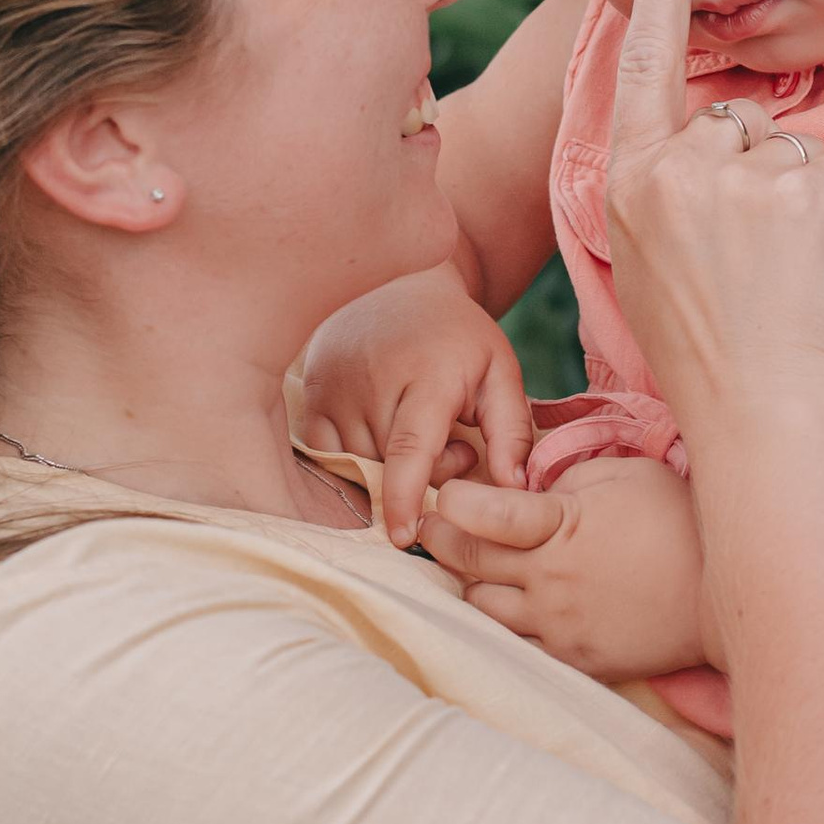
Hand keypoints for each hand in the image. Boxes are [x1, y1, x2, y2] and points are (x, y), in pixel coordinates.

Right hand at [299, 265, 531, 546]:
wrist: (401, 287)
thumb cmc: (459, 338)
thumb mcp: (500, 371)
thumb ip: (512, 432)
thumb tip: (513, 489)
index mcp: (425, 375)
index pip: (408, 449)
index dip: (404, 497)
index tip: (403, 536)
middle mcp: (371, 381)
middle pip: (388, 466)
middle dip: (423, 474)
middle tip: (451, 439)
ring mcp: (333, 387)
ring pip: (356, 463)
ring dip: (388, 466)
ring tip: (415, 426)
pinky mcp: (309, 395)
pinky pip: (326, 453)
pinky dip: (353, 458)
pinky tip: (380, 430)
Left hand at [420, 456, 716, 677]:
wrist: (724, 597)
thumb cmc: (679, 521)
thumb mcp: (626, 474)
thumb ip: (568, 477)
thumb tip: (530, 487)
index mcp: (563, 526)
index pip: (484, 515)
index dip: (454, 503)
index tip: (447, 496)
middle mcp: (552, 579)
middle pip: (468, 561)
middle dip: (442, 539)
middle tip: (434, 527)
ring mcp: (561, 624)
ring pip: (482, 608)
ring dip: (473, 585)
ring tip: (480, 569)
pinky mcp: (576, 659)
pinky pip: (517, 646)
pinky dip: (505, 625)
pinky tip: (511, 608)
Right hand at [603, 0, 823, 447]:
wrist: (760, 424)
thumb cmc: (716, 366)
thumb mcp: (657, 272)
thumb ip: (672, 200)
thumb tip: (710, 148)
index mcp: (626, 186)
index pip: (645, 68)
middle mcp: (670, 168)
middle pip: (741, 124)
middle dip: (768, 179)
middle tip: (762, 269)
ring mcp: (732, 175)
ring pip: (797, 151)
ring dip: (812, 206)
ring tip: (790, 280)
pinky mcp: (798, 191)